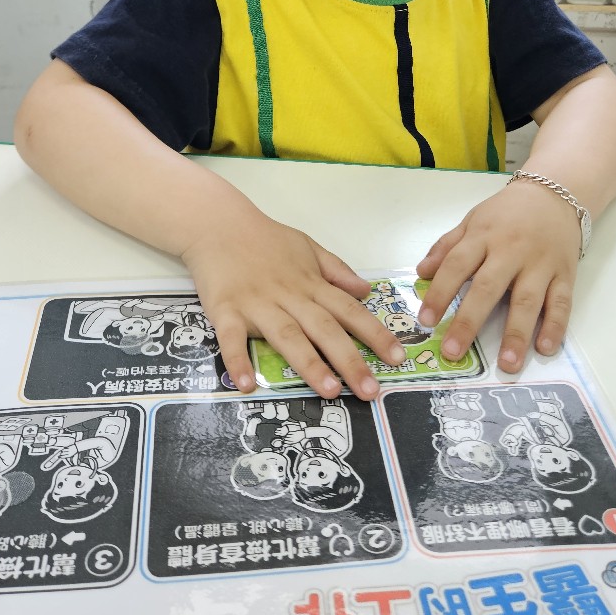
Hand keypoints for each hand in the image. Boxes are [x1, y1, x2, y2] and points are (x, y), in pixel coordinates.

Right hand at [181, 205, 406, 399]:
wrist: (217, 223)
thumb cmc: (264, 239)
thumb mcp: (307, 247)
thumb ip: (336, 270)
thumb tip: (366, 289)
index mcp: (310, 283)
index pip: (350, 311)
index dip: (375, 334)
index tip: (398, 357)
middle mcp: (289, 295)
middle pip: (324, 329)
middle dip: (350, 360)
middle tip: (371, 390)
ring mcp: (257, 304)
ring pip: (288, 336)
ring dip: (309, 364)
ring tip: (330, 391)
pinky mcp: (225, 310)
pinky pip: (231, 339)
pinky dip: (238, 360)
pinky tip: (246, 385)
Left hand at [415, 179, 580, 374]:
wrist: (555, 194)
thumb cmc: (507, 213)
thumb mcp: (473, 220)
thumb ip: (447, 246)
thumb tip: (421, 273)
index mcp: (483, 236)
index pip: (457, 265)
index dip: (440, 293)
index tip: (425, 321)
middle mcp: (511, 251)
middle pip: (488, 288)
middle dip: (469, 321)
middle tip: (453, 352)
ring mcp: (540, 264)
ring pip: (527, 301)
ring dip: (517, 334)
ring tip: (507, 364)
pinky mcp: (565, 274)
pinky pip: (561, 303)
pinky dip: (555, 326)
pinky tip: (545, 348)